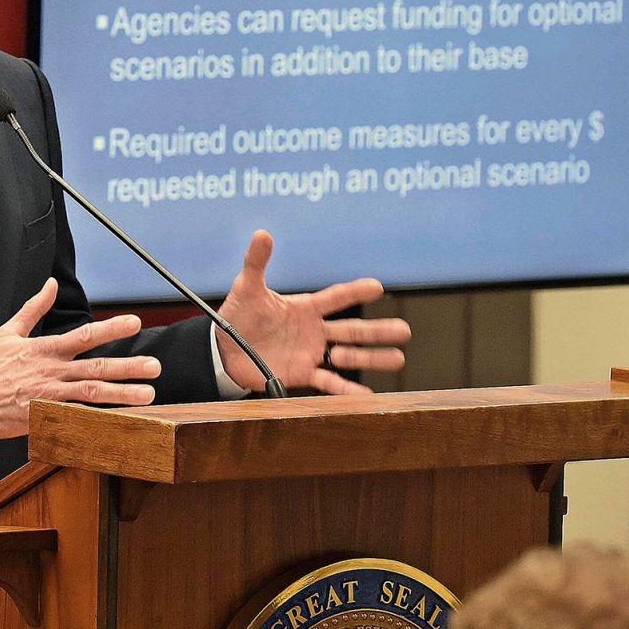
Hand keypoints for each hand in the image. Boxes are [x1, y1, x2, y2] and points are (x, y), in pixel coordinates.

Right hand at [0, 277, 160, 438]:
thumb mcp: (10, 330)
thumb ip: (35, 307)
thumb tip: (50, 285)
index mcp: (47, 349)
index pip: (86, 335)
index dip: (112, 328)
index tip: (135, 322)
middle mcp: (53, 371)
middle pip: (97, 366)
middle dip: (129, 366)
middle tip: (154, 366)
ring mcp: (50, 395)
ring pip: (92, 393)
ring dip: (122, 394)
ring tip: (148, 395)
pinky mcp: (44, 416)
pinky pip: (75, 417)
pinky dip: (97, 419)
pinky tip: (119, 420)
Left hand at [215, 230, 408, 394]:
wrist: (224, 349)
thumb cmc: (237, 314)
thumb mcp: (247, 287)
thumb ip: (256, 262)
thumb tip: (261, 233)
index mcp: (305, 308)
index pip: (336, 298)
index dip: (355, 291)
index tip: (377, 286)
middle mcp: (314, 331)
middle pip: (352, 330)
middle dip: (378, 331)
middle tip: (405, 331)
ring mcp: (310, 353)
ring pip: (348, 356)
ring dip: (372, 358)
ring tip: (398, 359)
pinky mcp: (302, 374)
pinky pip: (329, 383)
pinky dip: (346, 391)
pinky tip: (367, 396)